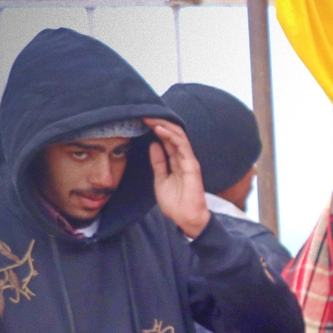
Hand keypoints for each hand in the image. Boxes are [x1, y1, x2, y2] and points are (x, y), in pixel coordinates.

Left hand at [145, 118, 209, 237]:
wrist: (186, 218)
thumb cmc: (176, 202)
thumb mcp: (160, 179)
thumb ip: (158, 162)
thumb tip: (153, 145)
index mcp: (176, 161)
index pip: (167, 140)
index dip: (155, 129)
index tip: (141, 120)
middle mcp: (183, 158)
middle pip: (172, 135)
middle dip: (159, 123)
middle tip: (143, 114)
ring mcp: (188, 161)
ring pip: (178, 137)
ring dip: (164, 126)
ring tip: (150, 118)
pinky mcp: (191, 165)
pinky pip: (182, 147)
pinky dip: (170, 137)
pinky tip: (159, 130)